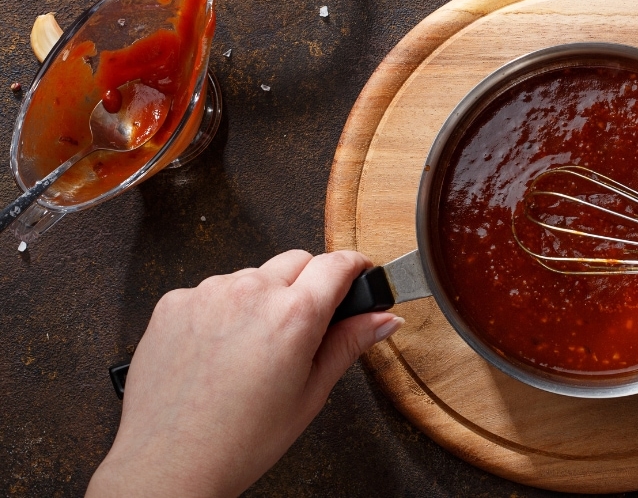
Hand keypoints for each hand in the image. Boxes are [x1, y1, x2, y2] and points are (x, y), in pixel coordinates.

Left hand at [87, 250, 403, 497]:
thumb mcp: (310, 395)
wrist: (168, 463)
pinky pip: (213, 291)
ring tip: (254, 349)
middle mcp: (249, 293)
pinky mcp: (174, 302)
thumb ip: (349, 345)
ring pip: (253, 275)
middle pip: (297, 261)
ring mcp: (207, 293)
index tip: (358, 274)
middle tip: (306, 326)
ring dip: (264, 297)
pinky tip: (220, 350)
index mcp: (293, 315)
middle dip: (310, 283)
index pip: (337, 263)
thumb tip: (382, 320)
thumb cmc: (238, 441)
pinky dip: (223, 310)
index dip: (354, 266)